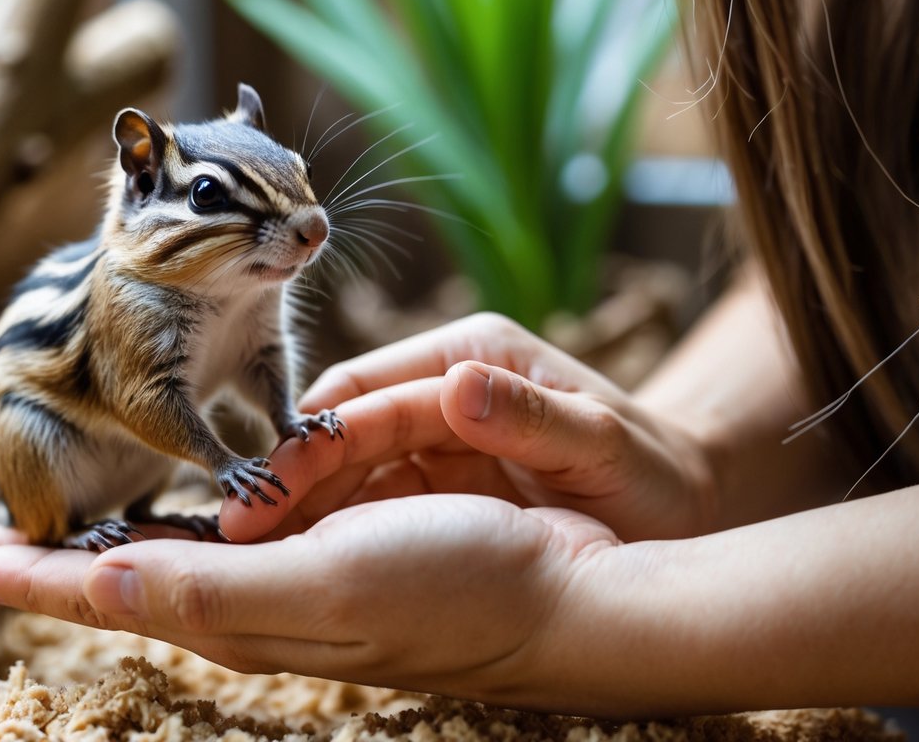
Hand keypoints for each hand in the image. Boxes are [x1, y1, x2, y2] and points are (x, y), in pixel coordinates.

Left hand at [0, 494, 621, 709]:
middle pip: (143, 578)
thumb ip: (212, 592)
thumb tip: (97, 589)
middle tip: (2, 540)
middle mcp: (266, 599)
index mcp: (247, 615)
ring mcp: (307, 570)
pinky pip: (267, 515)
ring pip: (202, 543)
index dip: (36, 581)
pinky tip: (209, 498)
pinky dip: (221, 505)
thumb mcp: (324, 589)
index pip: (117, 598)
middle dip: (68, 561)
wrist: (565, 591)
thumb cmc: (456, 591)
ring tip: (77, 519)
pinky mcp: (351, 539)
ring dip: (142, 525)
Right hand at [220, 313, 715, 543]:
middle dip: (294, 475)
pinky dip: (336, 528)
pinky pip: (372, 500)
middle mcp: (446, 387)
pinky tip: (303, 563)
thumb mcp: (600, 442)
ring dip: (305, 507)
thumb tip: (458, 385)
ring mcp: (439, 434)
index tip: (269, 479)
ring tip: (252, 555)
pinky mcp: (439, 478)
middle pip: (346, 427)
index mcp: (474, 356)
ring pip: (349, 468)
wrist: (680, 506)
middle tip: (238, 528)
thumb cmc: (650, 471)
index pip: (372, 388)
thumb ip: (532, 417)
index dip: (317, 434)